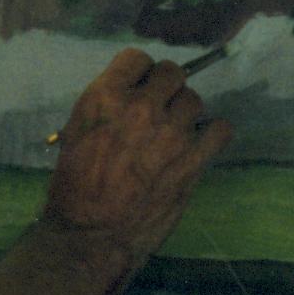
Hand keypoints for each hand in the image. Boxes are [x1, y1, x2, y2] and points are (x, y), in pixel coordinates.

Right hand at [42, 49, 232, 265]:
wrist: (89, 236)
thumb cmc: (74, 189)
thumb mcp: (76, 134)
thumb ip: (106, 108)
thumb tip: (132, 96)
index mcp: (105, 97)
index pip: (137, 58)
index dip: (140, 72)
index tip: (140, 87)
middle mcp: (141, 107)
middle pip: (172, 74)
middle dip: (166, 88)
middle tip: (158, 110)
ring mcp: (170, 132)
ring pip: (195, 100)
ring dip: (186, 113)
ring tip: (174, 135)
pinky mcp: (192, 160)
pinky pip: (220, 129)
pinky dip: (212, 134)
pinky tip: (200, 145)